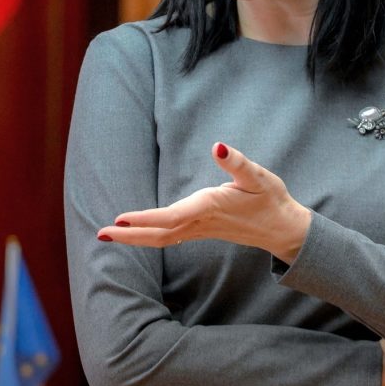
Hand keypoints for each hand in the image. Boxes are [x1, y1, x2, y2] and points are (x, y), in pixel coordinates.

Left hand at [98, 142, 311, 262]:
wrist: (283, 228)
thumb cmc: (271, 200)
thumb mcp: (258, 176)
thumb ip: (237, 162)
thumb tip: (218, 146)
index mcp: (210, 207)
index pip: (172, 216)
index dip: (145, 218)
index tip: (120, 219)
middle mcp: (201, 221)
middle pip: (159, 233)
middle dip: (130, 235)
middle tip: (101, 234)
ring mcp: (200, 229)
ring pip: (162, 238)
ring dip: (134, 238)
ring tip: (108, 235)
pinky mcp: (202, 231)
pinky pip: (170, 237)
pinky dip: (149, 236)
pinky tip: (135, 235)